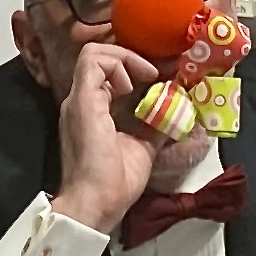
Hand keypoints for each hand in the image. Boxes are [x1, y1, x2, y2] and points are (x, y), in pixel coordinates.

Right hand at [52, 43, 158, 233]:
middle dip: (131, 57)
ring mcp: (80, 99)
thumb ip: (155, 126)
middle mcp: (82, 102)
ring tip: (145, 77)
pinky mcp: (83, 100)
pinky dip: (118, 63)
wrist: (98, 203)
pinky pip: (94, 60)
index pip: (106, 74)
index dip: (132, 67)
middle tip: (156, 71)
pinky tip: (132, 83)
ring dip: (124, 57)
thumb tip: (176, 112)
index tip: (158, 76)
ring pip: (94, 52)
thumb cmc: (116, 183)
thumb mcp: (144, 147)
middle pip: (99, 59)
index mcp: (93, 112)